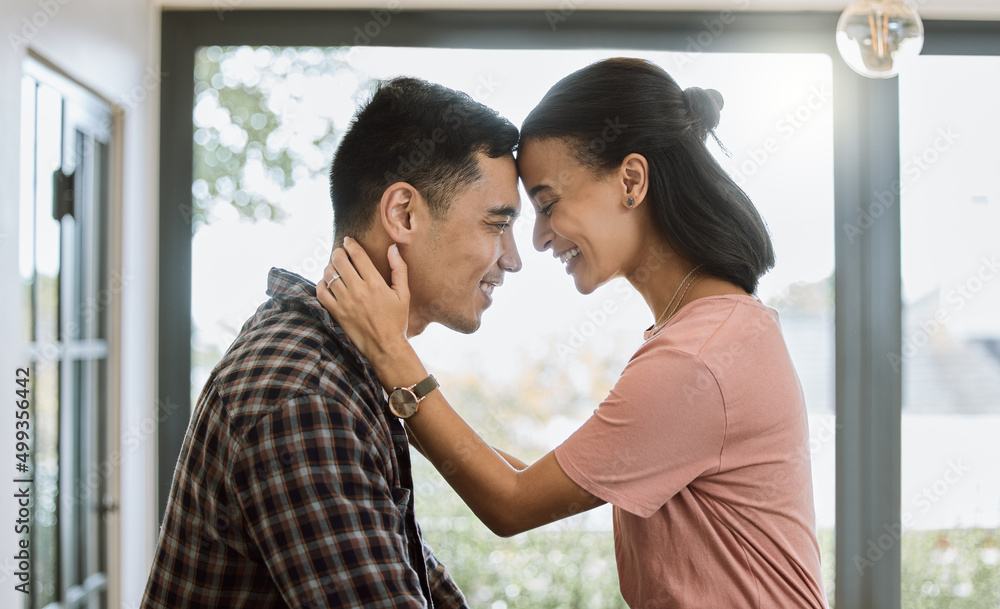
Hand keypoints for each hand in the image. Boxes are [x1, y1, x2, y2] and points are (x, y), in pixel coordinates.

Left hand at [317, 238, 410, 366]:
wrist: (385, 347)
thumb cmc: (396, 320)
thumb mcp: (404, 294)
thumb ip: (399, 269)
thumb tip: (392, 248)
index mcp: (375, 283)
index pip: (357, 255)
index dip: (350, 244)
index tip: (348, 241)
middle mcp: (358, 290)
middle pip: (340, 261)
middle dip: (338, 252)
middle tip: (340, 252)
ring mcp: (345, 302)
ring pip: (329, 275)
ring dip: (330, 267)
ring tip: (334, 267)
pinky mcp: (337, 313)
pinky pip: (321, 293)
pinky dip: (321, 284)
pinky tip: (328, 284)